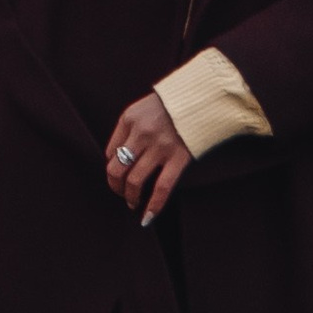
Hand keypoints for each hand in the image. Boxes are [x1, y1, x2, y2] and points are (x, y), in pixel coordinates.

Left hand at [103, 91, 191, 226]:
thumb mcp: (142, 108)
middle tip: (121, 193)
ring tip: (133, 202)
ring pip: (134, 181)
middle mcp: (141, 133)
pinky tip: (148, 217)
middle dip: (115, 187)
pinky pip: (162, 188)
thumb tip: (118, 158)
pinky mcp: (179, 158)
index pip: (110, 153)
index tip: (119, 175)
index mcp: (129, 119)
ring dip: (130, 197)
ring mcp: (160, 147)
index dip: (112, 168)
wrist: (203, 96)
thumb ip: (130, 130)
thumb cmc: (172, 104)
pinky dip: (153, 206)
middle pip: (116, 169)